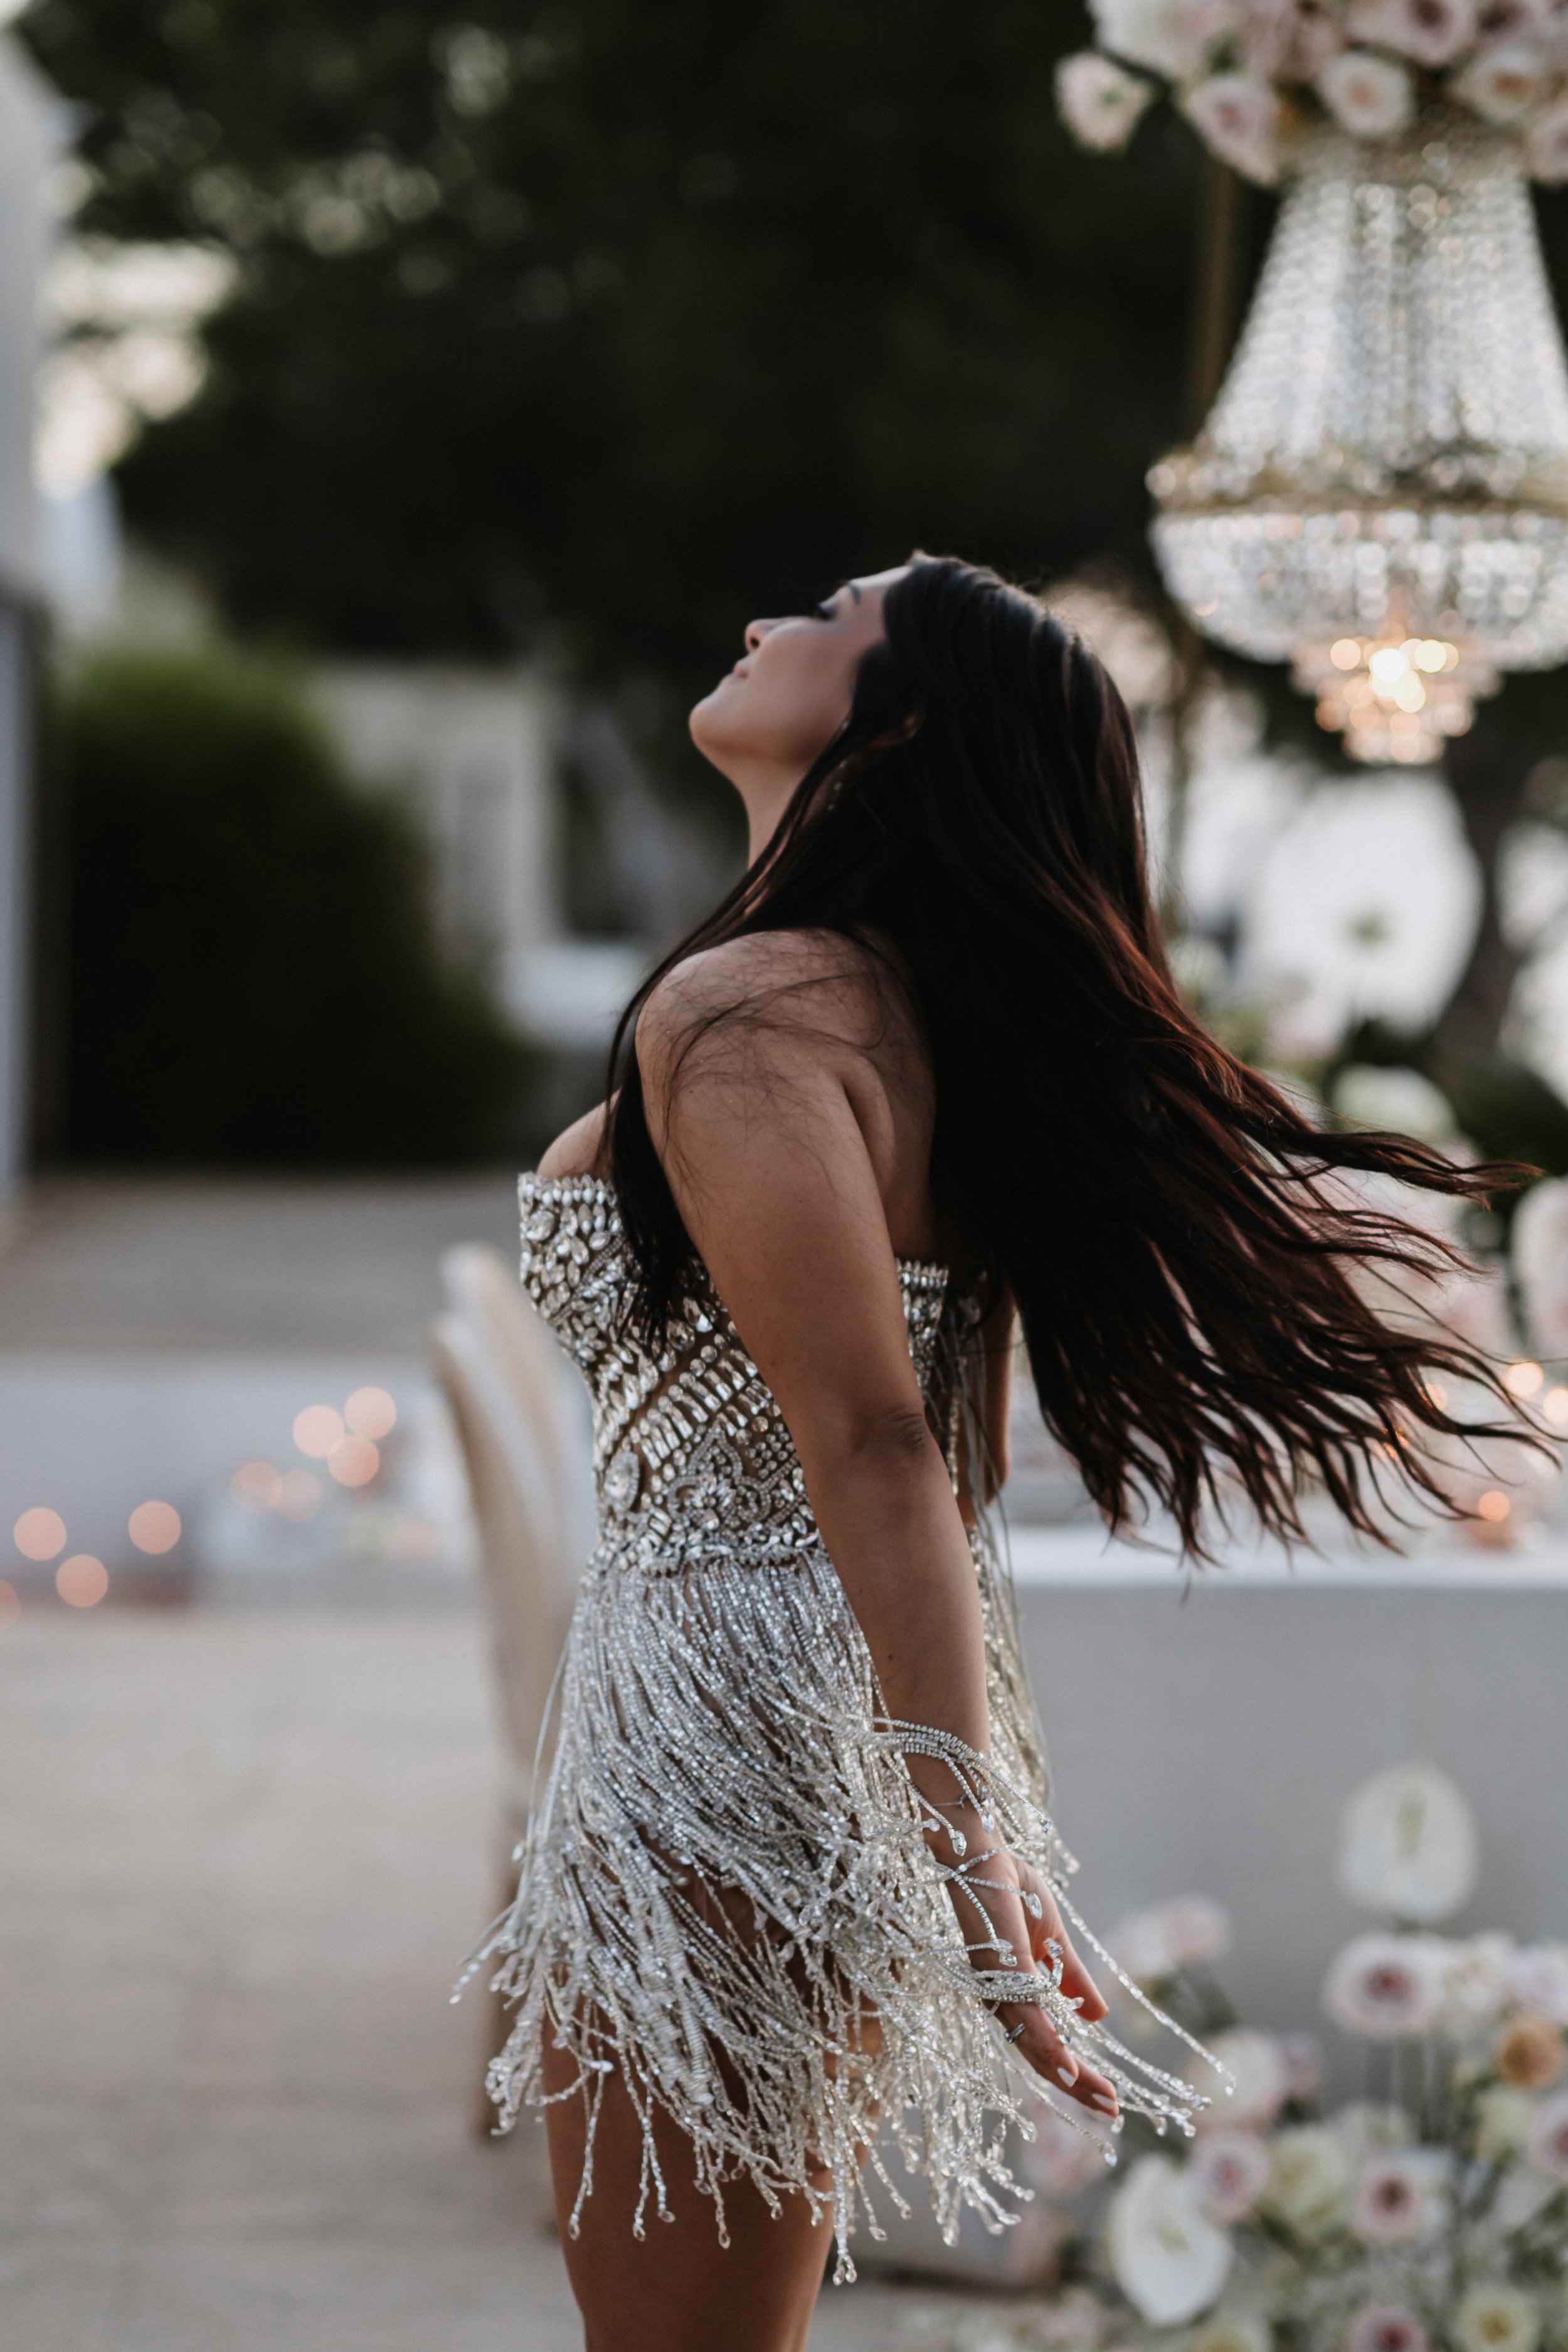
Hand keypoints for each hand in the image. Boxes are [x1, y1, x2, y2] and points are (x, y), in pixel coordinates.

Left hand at [941, 1836, 1119, 2121]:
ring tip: (1099, 2097)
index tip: (1109, 2098)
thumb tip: (1098, 2017)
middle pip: (1039, 2057)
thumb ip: (1072, 1977)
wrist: (985, 1853)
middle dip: (1077, 2086)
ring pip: (1034, 2045)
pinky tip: (1069, 2064)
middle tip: (1113, 2110)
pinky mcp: (1000, 1969)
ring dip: (1069, 2074)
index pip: (1044, 2048)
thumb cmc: (1012, 1890)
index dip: (1075, 2075)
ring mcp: (997, 1987)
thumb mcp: (1053, 1941)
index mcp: (1011, 1996)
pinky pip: (1025, 2014)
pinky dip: (1048, 2044)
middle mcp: (998, 2000)